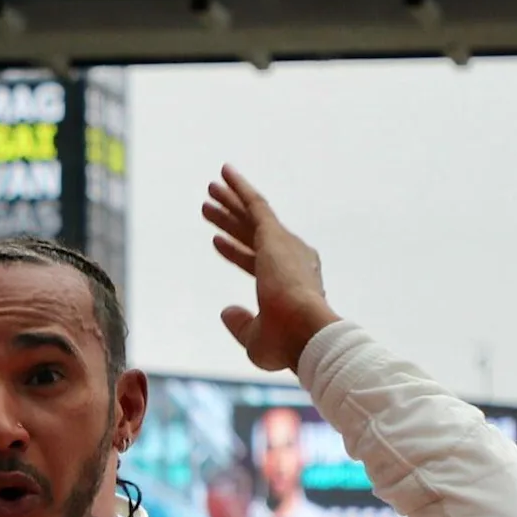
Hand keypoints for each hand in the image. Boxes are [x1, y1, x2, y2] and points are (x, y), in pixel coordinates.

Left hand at [202, 166, 335, 371]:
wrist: (306, 331)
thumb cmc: (288, 343)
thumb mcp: (257, 341)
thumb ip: (241, 325)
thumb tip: (225, 311)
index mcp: (291, 284)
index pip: (257, 262)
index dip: (235, 252)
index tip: (216, 241)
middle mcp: (292, 260)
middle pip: (252, 235)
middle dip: (231, 220)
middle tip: (210, 207)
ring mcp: (285, 246)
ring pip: (251, 217)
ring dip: (230, 202)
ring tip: (210, 189)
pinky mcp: (275, 236)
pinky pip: (255, 205)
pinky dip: (239, 188)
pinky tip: (225, 173)